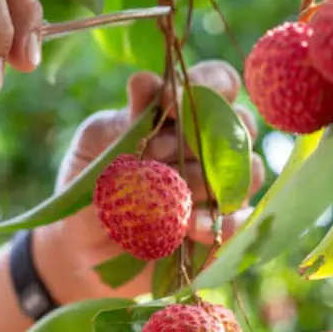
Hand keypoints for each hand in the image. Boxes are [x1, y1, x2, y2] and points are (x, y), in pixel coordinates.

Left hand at [31, 60, 265, 304]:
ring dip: (205, 182)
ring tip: (167, 199)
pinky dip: (219, 222)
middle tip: (157, 157)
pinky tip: (190, 228)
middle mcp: (212, 145)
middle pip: (242, 124)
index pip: (219, 81)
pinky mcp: (226, 227)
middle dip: (200, 138)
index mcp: (184, 113)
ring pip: (247, 170)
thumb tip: (145, 82)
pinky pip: (243, 218)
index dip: (207, 85)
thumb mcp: (96, 147)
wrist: (84, 250)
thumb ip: (124, 118)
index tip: (170, 103)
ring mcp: (224, 186)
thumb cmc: (93, 186)